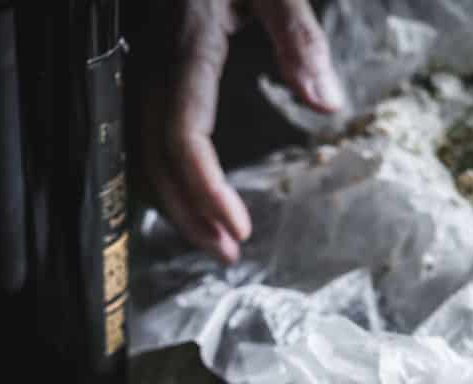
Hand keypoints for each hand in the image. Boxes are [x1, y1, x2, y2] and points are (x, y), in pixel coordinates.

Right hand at [138, 0, 343, 263]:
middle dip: (192, 213)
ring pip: (147, 154)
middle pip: (158, 159)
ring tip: (214, 243)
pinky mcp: (152, 75)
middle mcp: (157, 65)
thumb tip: (325, 106)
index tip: (239, 230)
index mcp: (187, 47)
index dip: (206, 189)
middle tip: (228, 254)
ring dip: (179, 205)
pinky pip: (150, 138)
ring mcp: (148, 71)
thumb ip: (300, 39)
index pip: (184, 135)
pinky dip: (171, 180)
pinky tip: (193, 203)